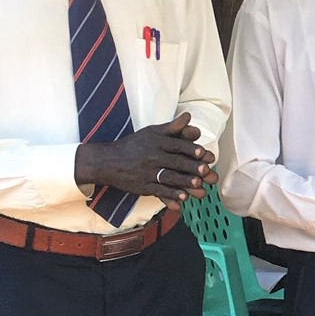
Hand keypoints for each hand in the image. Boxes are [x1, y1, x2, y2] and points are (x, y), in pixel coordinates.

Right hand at [75, 112, 212, 208]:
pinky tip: (183, 199)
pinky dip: (171, 195)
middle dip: (191, 166)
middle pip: (175, 162)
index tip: (203, 153)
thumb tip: (189, 116)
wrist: (107, 161)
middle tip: (206, 170)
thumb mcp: (152, 132)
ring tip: (199, 185)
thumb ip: (172, 127)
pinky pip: (159, 191)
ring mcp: (147, 173)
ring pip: (168, 177)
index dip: (190, 149)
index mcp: (157, 142)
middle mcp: (152, 156)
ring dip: (184, 182)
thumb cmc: (135, 145)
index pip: (176, 145)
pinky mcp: (143, 187)